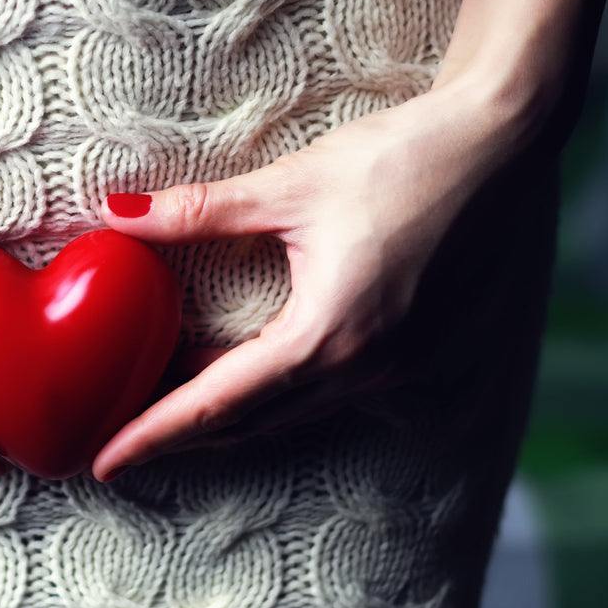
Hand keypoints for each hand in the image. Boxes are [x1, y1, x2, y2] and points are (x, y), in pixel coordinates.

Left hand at [91, 81, 549, 480]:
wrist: (502, 147)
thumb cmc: (401, 159)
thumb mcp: (290, 186)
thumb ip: (196, 211)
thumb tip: (114, 212)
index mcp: (328, 336)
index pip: (218, 402)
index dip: (155, 432)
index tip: (105, 461)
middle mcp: (364, 369)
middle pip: (249, 421)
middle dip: (180, 431)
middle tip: (122, 433)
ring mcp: (396, 370)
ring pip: (288, 412)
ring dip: (227, 412)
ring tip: (169, 401)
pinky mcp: (416, 356)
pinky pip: (327, 393)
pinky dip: (276, 392)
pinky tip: (247, 368)